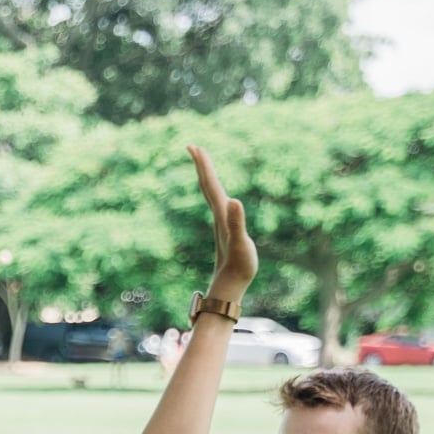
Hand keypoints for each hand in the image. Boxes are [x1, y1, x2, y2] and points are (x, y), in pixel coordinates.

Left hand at [188, 145, 255, 299]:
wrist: (229, 287)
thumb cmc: (238, 268)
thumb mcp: (241, 244)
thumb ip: (237, 223)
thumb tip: (234, 201)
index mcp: (222, 214)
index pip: (210, 184)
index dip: (204, 165)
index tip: (194, 147)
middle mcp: (218, 216)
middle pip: (207, 185)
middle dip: (201, 165)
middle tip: (192, 146)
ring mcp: (221, 222)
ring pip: (210, 194)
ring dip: (205, 176)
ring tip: (202, 162)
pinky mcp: (225, 229)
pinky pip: (217, 203)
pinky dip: (215, 191)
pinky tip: (216, 192)